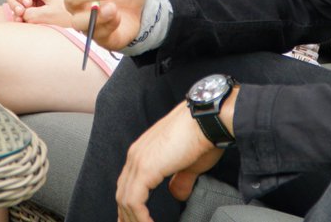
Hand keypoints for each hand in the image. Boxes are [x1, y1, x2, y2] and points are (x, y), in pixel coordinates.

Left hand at [115, 100, 226, 221]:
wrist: (208, 119)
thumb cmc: (203, 135)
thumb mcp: (190, 165)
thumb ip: (181, 180)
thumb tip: (177, 193)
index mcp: (144, 152)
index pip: (128, 185)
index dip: (128, 206)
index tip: (132, 220)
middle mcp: (136, 155)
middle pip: (122, 194)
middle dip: (127, 216)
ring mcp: (138, 160)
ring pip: (125, 200)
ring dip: (133, 219)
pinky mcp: (145, 168)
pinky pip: (134, 201)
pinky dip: (139, 217)